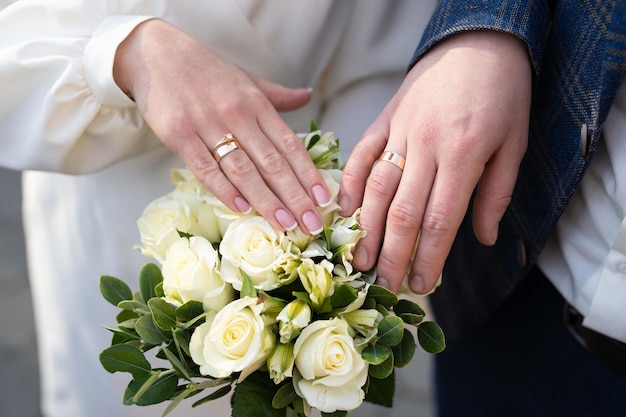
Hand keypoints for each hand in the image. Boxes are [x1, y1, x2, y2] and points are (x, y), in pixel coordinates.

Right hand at [113, 19, 328, 233]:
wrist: (156, 54)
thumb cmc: (206, 71)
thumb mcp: (246, 79)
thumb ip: (278, 95)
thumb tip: (308, 95)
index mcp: (257, 104)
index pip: (289, 145)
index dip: (308, 174)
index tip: (324, 200)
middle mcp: (237, 114)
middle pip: (272, 162)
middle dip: (295, 196)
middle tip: (312, 224)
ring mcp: (207, 125)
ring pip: (243, 169)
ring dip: (266, 200)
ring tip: (285, 224)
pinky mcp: (179, 134)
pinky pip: (205, 167)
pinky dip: (223, 189)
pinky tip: (241, 208)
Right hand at [339, 31, 531, 292]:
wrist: (479, 41)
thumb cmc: (503, 93)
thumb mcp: (515, 143)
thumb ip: (496, 192)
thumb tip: (483, 239)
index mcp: (462, 156)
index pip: (439, 221)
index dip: (427, 258)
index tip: (420, 285)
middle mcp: (425, 146)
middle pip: (402, 212)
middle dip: (391, 254)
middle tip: (384, 284)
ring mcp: (400, 132)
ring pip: (375, 188)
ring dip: (365, 228)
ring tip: (359, 260)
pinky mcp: (384, 119)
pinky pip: (360, 154)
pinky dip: (348, 184)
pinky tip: (343, 211)